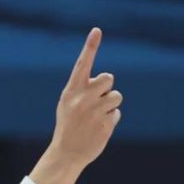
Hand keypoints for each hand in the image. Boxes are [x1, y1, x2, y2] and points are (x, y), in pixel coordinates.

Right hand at [49, 27, 122, 168]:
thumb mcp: (67, 105)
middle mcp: (82, 98)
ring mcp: (94, 111)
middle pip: (109, 78)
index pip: (82, 64)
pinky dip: (110, 120)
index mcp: (71, 91)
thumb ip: (82, 90)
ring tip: (97, 117)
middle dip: (107, 88)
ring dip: (111, 105)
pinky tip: (98, 128)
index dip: (90, 46)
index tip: (97, 30)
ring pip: (116, 96)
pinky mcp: (105, 124)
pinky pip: (116, 113)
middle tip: (96, 102)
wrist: (66, 153)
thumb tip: (105, 80)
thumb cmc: (68, 126)